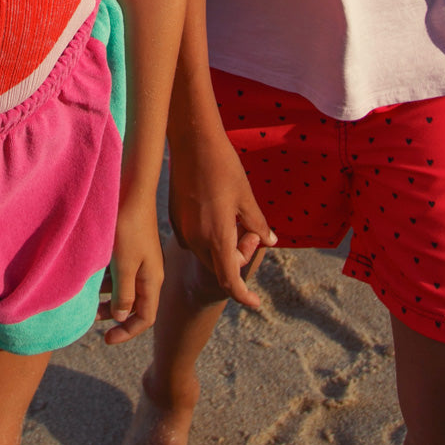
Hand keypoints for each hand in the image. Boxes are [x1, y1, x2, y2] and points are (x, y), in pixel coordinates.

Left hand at [98, 192, 163, 344]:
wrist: (132, 190)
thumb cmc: (129, 227)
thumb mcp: (124, 265)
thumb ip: (124, 295)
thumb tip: (121, 317)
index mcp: (153, 280)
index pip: (146, 318)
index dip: (127, 332)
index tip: (106, 339)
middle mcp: (150, 272)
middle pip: (136, 305)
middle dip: (115, 316)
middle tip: (91, 319)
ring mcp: (142, 259)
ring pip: (126, 289)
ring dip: (109, 298)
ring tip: (88, 300)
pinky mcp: (132, 248)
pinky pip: (121, 273)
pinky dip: (108, 281)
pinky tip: (91, 277)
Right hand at [168, 126, 274, 308]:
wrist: (191, 140)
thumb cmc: (223, 166)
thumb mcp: (246, 197)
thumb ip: (258, 224)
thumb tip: (271, 242)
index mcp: (217, 236)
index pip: (230, 280)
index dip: (244, 295)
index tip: (255, 303)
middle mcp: (196, 238)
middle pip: (219, 267)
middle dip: (237, 260)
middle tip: (251, 233)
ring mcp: (182, 229)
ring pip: (206, 253)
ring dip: (223, 248)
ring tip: (235, 219)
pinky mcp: (174, 218)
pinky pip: (194, 239)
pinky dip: (208, 237)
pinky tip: (217, 211)